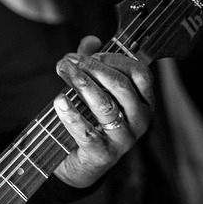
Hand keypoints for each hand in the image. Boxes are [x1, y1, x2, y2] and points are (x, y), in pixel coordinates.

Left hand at [52, 35, 153, 188]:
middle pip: (120, 86)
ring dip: (81, 84)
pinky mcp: (104, 154)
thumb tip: (90, 40)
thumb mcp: (95, 91)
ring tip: (63, 71)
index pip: (140, 73)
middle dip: (92, 67)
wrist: (81, 163)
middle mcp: (140, 120)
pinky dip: (70, 113)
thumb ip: (93, 64)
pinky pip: (86, 131)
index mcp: (144, 102)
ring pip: (105, 105)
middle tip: (69, 60)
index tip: (90, 54)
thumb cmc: (91, 121)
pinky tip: (58, 100)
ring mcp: (124, 139)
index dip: (115, 59)